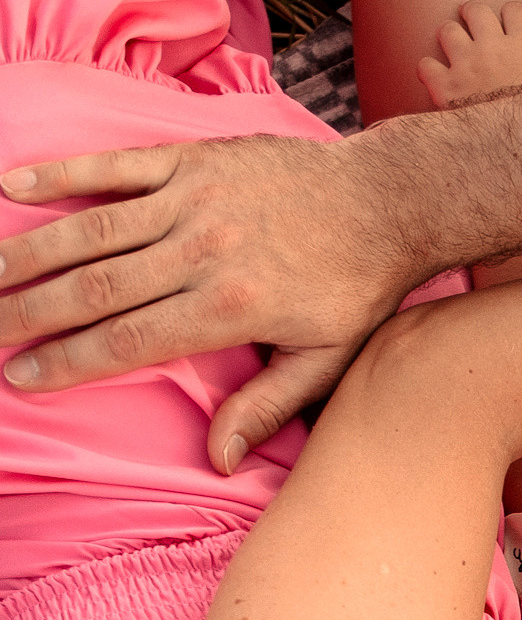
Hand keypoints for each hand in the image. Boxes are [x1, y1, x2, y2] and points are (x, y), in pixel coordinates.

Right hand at [0, 134, 406, 466]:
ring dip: (29, 252)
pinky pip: (115, 167)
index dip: (69, 361)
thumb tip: (219, 460)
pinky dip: (61, 174)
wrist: (387, 201)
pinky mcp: (192, 160)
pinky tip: (11, 184)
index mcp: (229, 306)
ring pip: (92, 229)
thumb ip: (268, 408)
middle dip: (30, 313)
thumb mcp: (326, 361)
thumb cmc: (356, 289)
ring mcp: (193, 199)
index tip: (22, 375)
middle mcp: (202, 250)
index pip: (128, 339)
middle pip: (95, 288)